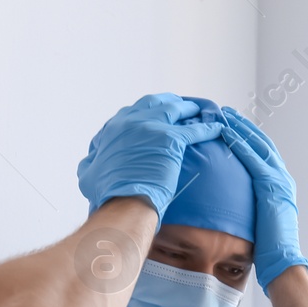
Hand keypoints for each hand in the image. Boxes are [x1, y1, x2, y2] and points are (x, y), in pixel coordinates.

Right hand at [77, 94, 225, 216]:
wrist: (123, 204)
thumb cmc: (107, 194)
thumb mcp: (90, 175)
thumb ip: (91, 163)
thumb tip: (90, 162)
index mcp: (114, 129)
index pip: (133, 111)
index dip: (147, 111)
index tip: (155, 114)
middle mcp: (131, 122)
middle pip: (155, 103)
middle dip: (168, 102)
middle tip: (180, 106)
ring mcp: (151, 128)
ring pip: (175, 110)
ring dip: (189, 109)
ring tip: (200, 110)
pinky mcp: (171, 140)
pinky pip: (195, 130)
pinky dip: (207, 127)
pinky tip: (217, 127)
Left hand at [220, 107, 307, 292]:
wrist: (283, 262)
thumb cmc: (269, 251)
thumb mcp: (258, 223)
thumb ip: (249, 209)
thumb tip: (230, 208)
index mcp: (280, 187)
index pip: (263, 154)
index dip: (248, 137)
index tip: (232, 125)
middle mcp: (282, 179)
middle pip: (261, 143)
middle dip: (243, 126)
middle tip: (225, 112)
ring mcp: (279, 181)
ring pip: (258, 145)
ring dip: (240, 128)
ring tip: (223, 115)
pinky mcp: (272, 187)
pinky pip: (253, 159)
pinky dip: (240, 143)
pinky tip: (226, 132)